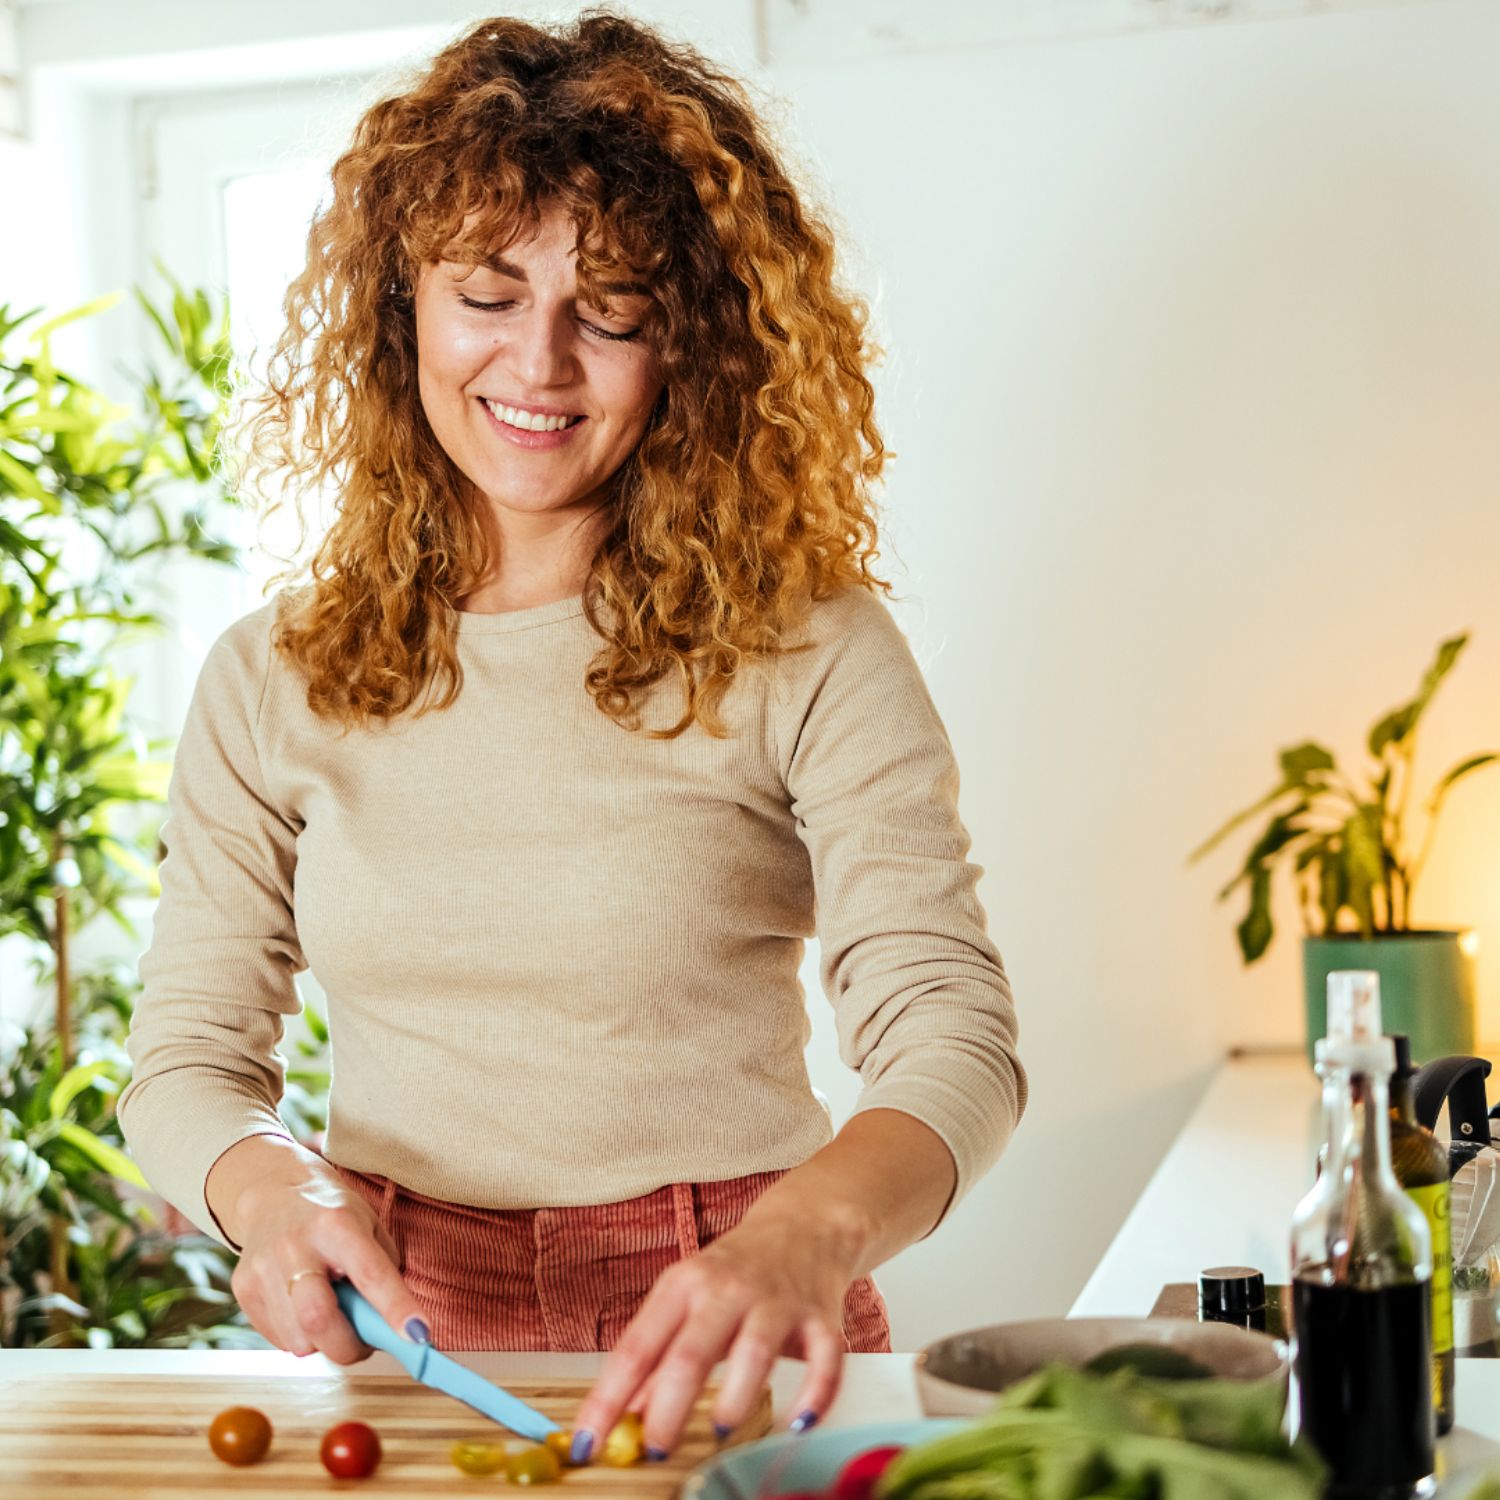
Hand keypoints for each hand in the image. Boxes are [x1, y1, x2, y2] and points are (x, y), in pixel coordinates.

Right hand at [228, 1168, 429, 1364]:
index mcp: (337, 1224)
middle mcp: (295, 1245)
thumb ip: (382, 1271)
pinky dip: (300, 1337)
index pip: (370, 1274)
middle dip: (349, 1347)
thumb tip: (398, 1327)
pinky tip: (304, 1309)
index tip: (419, 1334)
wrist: (273, 1193)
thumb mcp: (368, 1226)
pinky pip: (278, 1339)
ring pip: (298, 1339)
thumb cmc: (331, 1214)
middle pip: (319, 1319)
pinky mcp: (242, 1288)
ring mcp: (263, 1267)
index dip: (396, 1308)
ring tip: (332, 1315)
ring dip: (324, 1344)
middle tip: (364, 1344)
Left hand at [571, 1211, 859, 1460]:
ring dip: (735, 1397)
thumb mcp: (687, 1300)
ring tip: (718, 1427)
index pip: (636, 1348)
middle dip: (668, 1409)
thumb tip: (627, 1415)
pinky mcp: (821, 1317)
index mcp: (684, 1286)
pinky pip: (824, 1360)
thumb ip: (659, 1357)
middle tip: (654, 1451)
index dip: (608, 1399)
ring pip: (754, 1352)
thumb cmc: (737, 1269)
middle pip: (690, 1353)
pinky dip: (814, 1395)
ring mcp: (776, 1302)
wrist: (804, 1224)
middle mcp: (727, 1291)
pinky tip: (797, 1424)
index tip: (587, 1443)